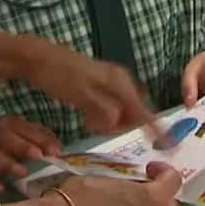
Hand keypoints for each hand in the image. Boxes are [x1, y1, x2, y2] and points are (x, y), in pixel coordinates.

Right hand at [0, 117, 61, 192]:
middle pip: (5, 137)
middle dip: (23, 146)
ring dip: (7, 163)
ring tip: (23, 173)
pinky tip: (1, 188)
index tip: (56, 151)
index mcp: (7, 125)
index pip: (24, 128)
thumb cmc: (4, 148)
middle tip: (39, 157)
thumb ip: (39, 141)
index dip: (40, 138)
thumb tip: (60, 149)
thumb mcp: (20, 139)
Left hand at [24, 39, 155, 134]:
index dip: (157, 130)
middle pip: (136, 113)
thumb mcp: (81, 95)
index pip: (145, 111)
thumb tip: (119, 123)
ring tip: (90, 125)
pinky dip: (105, 117)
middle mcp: (121, 81)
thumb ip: (104, 111)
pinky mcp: (100, 86)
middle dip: (123, 127)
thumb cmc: (58, 75)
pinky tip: (90, 120)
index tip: (168, 147)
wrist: (37, 58)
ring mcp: (111, 83)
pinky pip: (112, 107)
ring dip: (112, 123)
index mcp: (121, 83)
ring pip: (124, 111)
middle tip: (99, 130)